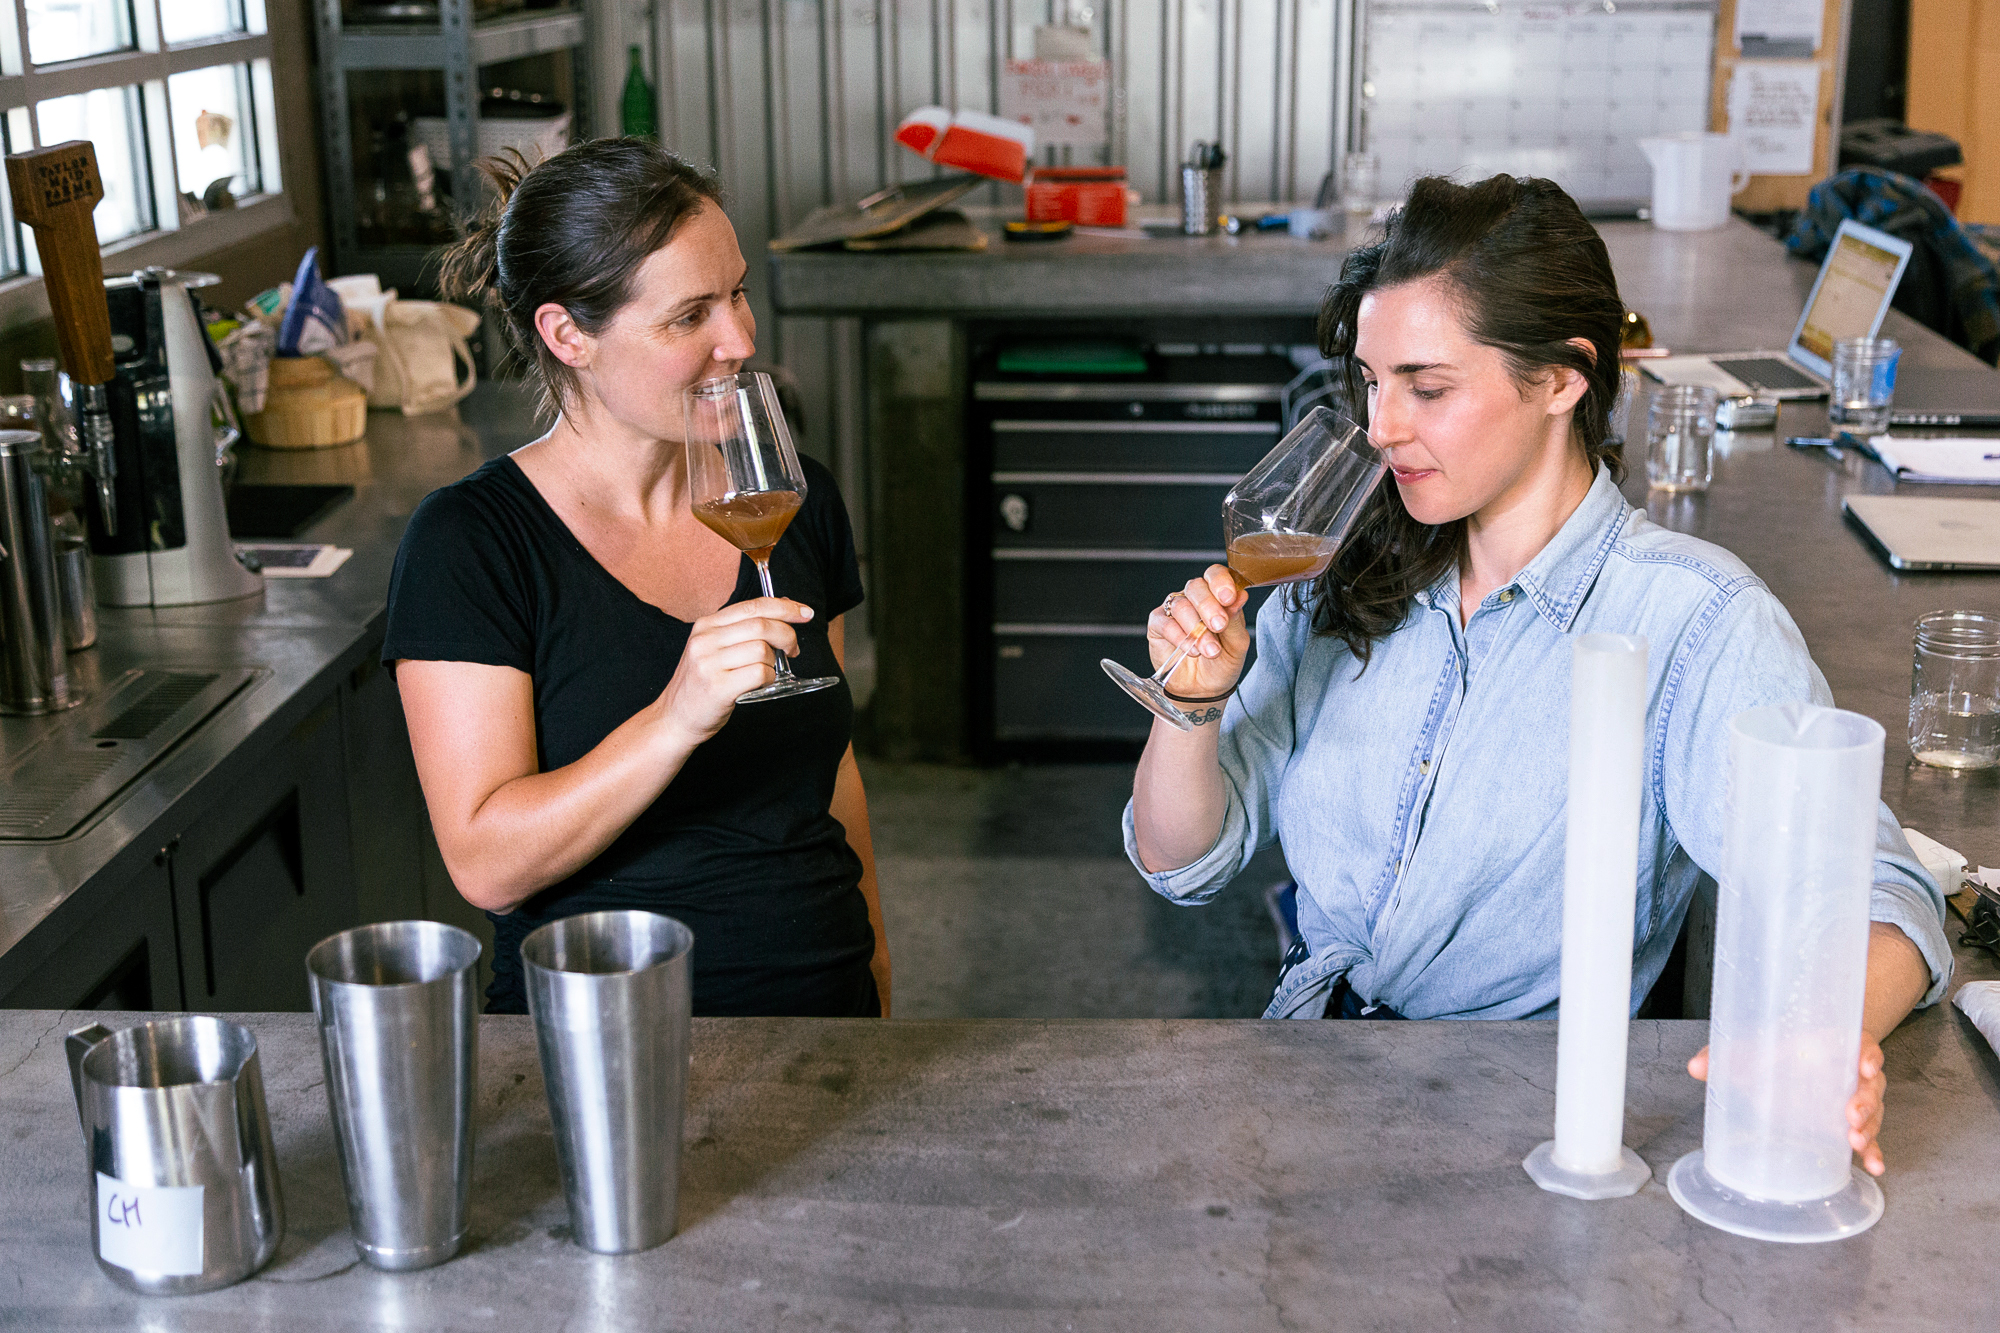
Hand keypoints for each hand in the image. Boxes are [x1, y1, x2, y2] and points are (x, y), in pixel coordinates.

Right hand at [657, 596, 811, 743]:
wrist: (675, 718)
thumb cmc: (702, 684)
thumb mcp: (713, 648)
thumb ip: (741, 629)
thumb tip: (782, 610)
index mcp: (706, 625)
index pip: (753, 606)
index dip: (784, 607)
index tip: (805, 613)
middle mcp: (705, 640)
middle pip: (761, 625)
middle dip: (787, 635)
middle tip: (793, 649)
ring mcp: (709, 663)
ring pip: (763, 650)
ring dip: (775, 661)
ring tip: (767, 671)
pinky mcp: (718, 687)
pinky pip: (759, 674)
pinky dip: (769, 678)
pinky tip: (761, 683)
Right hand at [1147, 566, 1252, 699]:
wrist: (1203, 689)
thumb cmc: (1222, 663)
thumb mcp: (1237, 644)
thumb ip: (1236, 620)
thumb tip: (1240, 596)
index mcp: (1217, 596)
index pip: (1215, 575)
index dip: (1221, 582)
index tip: (1229, 598)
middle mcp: (1194, 598)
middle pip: (1196, 587)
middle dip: (1208, 606)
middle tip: (1218, 626)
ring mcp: (1175, 610)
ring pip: (1181, 605)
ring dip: (1196, 629)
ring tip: (1209, 650)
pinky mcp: (1158, 625)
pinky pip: (1165, 623)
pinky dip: (1179, 636)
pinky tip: (1191, 650)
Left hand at [1687, 1036, 1889, 1175]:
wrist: (1791, 1056)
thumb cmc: (1775, 1046)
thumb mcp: (1752, 1045)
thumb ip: (1725, 1054)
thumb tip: (1695, 1067)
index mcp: (1834, 1043)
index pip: (1862, 1044)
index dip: (1868, 1054)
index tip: (1865, 1066)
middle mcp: (1850, 1071)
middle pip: (1871, 1084)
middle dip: (1865, 1101)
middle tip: (1851, 1115)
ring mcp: (1853, 1097)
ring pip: (1873, 1112)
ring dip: (1869, 1128)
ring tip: (1856, 1142)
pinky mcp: (1849, 1123)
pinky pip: (1868, 1136)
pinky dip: (1872, 1151)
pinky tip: (1874, 1166)